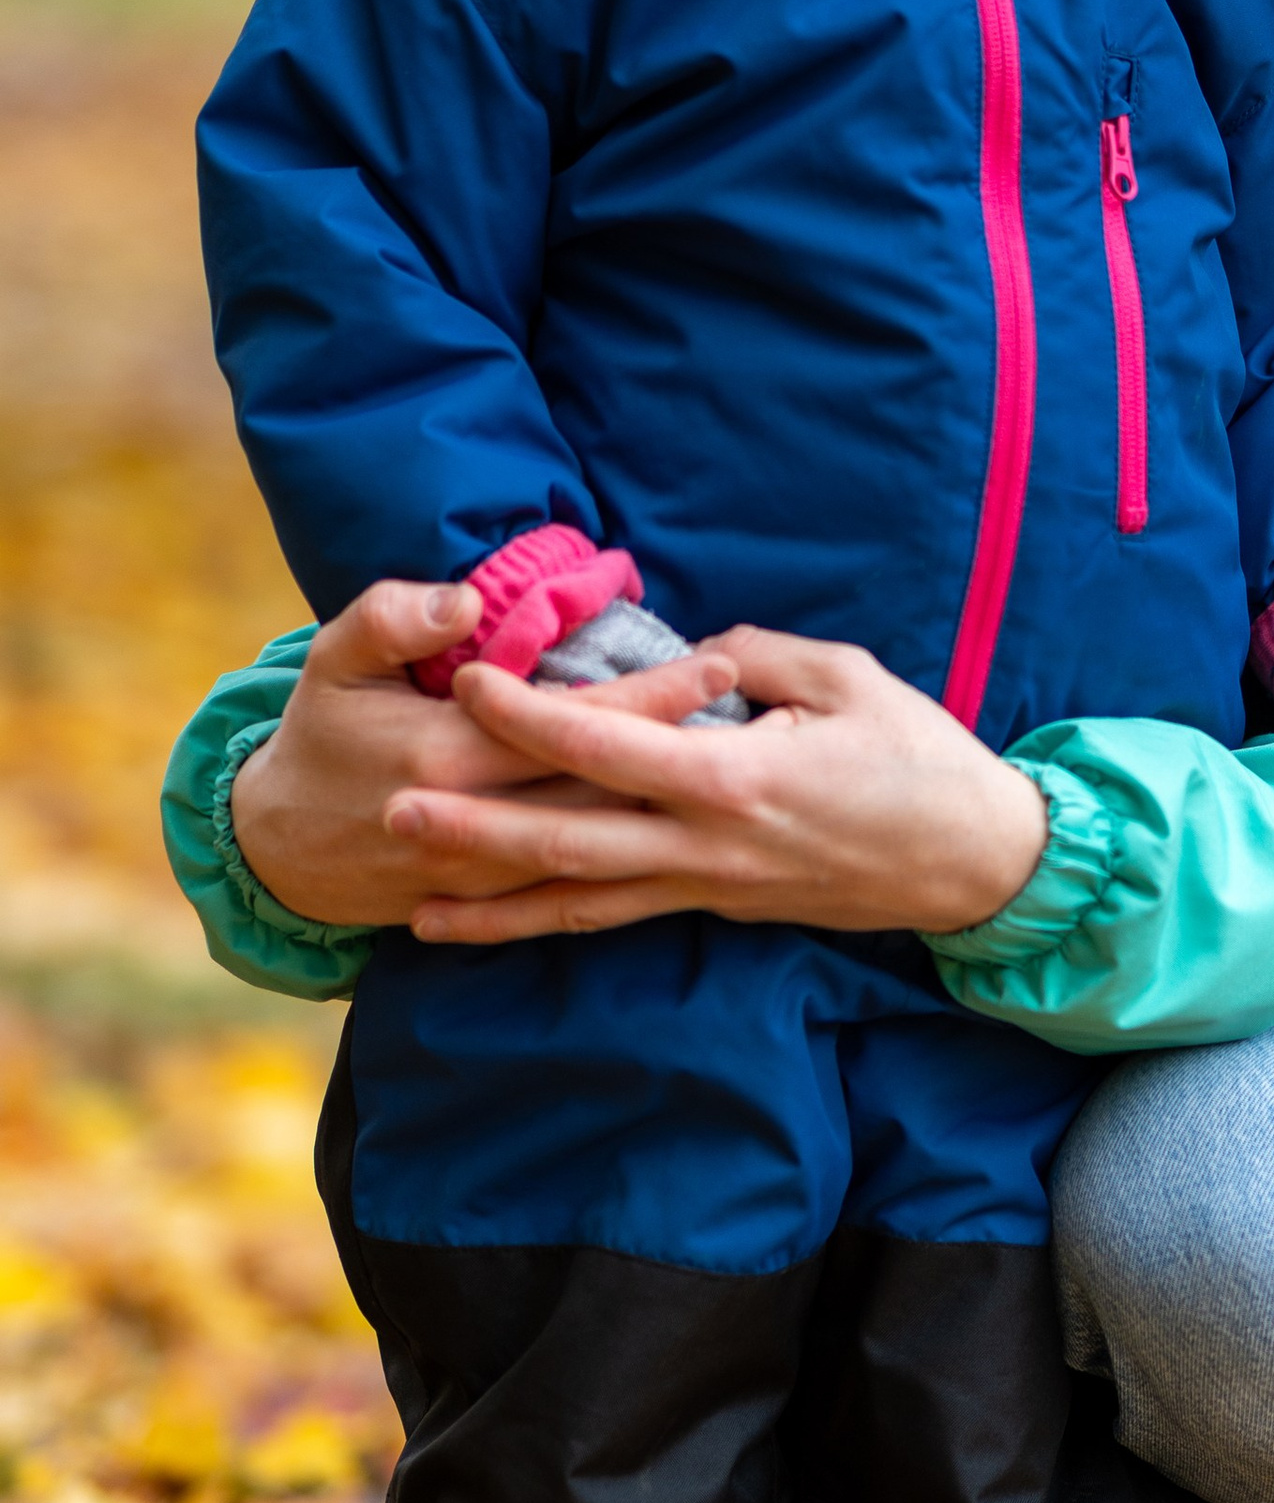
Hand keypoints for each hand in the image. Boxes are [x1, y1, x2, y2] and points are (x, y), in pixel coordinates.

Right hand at [229, 578, 727, 927]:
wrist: (278, 852)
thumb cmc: (318, 737)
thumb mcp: (332, 662)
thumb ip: (391, 620)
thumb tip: (465, 601)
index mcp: (447, 752)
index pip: (571, 723)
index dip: (651, 694)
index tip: (721, 665)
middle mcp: (476, 819)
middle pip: (604, 785)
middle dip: (688, 751)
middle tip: (765, 720)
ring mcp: (486, 871)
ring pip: (601, 843)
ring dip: (672, 809)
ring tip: (747, 770)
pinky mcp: (491, 901)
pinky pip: (578, 884)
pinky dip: (636, 858)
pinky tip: (685, 831)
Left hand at [394, 630, 1050, 944]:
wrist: (973, 862)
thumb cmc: (918, 756)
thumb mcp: (843, 676)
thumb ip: (750, 658)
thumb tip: (680, 656)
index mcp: (737, 777)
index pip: (609, 746)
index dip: (531, 714)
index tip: (468, 680)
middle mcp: (709, 847)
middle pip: (570, 839)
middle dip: (476, 826)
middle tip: (391, 806)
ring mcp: (711, 889)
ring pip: (582, 901)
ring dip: (493, 903)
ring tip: (410, 904)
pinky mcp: (718, 909)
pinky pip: (618, 915)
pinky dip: (549, 923)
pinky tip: (491, 927)